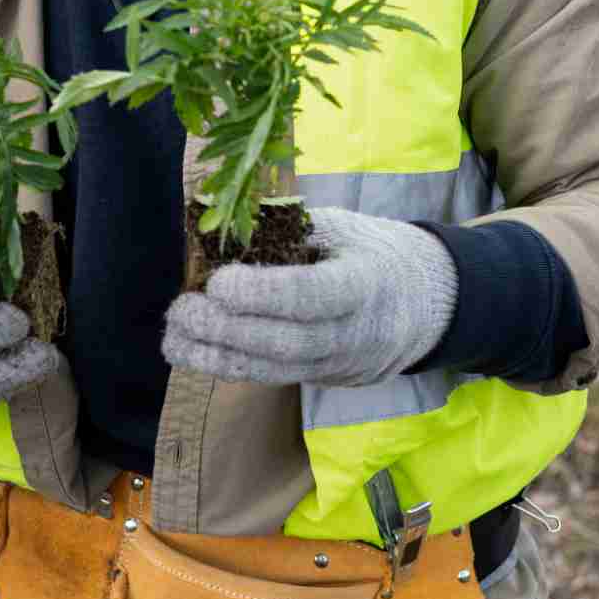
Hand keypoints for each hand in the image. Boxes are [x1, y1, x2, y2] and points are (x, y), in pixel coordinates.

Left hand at [162, 207, 458, 387]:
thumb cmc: (373, 252)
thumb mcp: (341, 226)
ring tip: (173, 337)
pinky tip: (193, 351)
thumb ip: (286, 226)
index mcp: (365, 284)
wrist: (424, 304)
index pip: (314, 296)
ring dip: (217, 356)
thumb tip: (219, 217)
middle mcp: (355, 334)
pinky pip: (274, 377)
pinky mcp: (324, 380)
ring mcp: (340, 365)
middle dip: (229, 331)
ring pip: (276, 370)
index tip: (218, 282)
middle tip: (181, 310)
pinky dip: (230, 366)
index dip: (264, 294)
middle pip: (288, 343)